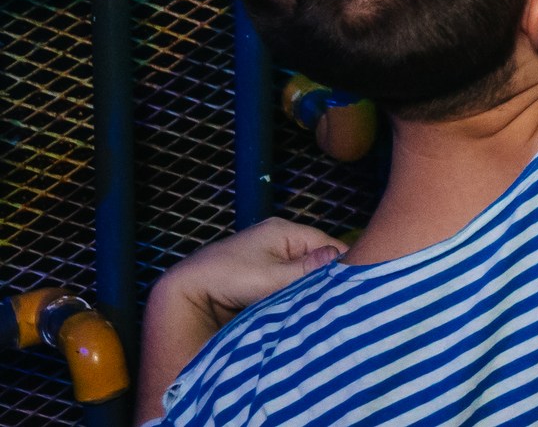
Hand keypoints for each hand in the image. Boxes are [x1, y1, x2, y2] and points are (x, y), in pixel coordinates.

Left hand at [154, 218, 342, 328]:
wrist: (184, 292)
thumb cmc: (226, 278)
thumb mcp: (269, 276)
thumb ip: (306, 270)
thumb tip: (343, 259)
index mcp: (284, 231)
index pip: (328, 244)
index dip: (341, 266)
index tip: (351, 291)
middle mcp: (278, 240)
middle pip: (316, 260)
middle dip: (324, 279)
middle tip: (337, 303)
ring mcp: (268, 258)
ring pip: (302, 274)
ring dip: (307, 290)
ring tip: (320, 309)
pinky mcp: (259, 276)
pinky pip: (287, 283)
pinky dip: (293, 295)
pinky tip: (300, 309)